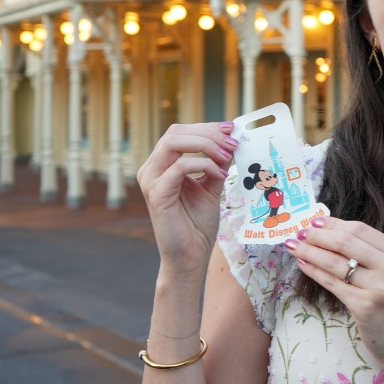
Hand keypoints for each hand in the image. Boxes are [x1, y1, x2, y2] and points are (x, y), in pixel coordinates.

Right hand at [136, 122, 237, 275]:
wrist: (190, 256)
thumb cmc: (198, 224)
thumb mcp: (212, 185)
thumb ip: (218, 162)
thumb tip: (231, 139)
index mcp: (162, 165)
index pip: (180, 132)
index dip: (207, 127)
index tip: (232, 130)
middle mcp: (151, 169)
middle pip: (176, 132)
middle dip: (208, 133)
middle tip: (232, 142)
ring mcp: (151, 180)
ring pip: (173, 143)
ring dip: (206, 145)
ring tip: (227, 155)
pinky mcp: (156, 194)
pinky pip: (180, 166)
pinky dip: (204, 165)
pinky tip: (220, 175)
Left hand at [285, 218, 383, 368]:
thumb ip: (371, 254)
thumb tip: (330, 234)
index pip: (361, 230)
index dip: (334, 223)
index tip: (315, 221)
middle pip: (347, 242)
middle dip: (318, 235)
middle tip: (299, 232)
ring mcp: (379, 287)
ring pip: (335, 262)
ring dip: (310, 251)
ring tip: (293, 246)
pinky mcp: (364, 306)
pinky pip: (332, 283)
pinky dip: (314, 271)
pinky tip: (303, 264)